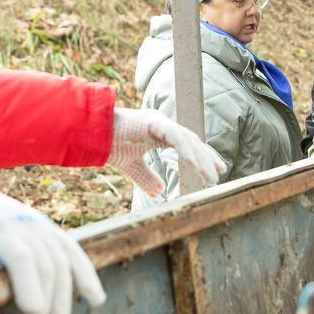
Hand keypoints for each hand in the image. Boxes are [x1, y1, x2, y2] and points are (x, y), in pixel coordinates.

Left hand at [0, 172, 105, 313]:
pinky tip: (95, 300)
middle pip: (44, 262)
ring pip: (63, 258)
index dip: (27, 281)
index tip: (32, 311)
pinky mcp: (49, 230)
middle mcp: (22, 222)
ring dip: (65, 292)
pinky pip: (74, 251)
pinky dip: (86, 274)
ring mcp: (39, 224)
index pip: (17, 254)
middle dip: (45, 298)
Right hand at [106, 107, 226, 196]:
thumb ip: (146, 176)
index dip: (201, 156)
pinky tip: (196, 165)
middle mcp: (163, 124)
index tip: (214, 170)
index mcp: (159, 132)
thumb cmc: (110, 145)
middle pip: (192, 141)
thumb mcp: (132, 166)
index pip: (186, 144)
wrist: (93, 135)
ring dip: (202, 158)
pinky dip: (188, 152)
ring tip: (212, 176)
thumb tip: (160, 192)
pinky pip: (177, 139)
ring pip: (188, 140)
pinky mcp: (155, 124)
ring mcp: (160, 122)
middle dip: (207, 157)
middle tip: (220, 172)